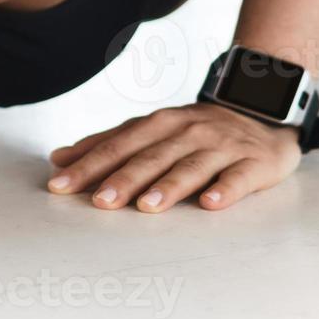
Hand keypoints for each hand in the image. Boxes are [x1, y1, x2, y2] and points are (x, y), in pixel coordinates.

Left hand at [44, 102, 301, 211]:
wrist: (260, 113)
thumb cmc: (195, 130)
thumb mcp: (151, 130)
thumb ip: (108, 144)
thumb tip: (58, 159)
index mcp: (157, 124)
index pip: (117, 146)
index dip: (87, 165)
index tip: (59, 184)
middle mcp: (186, 132)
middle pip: (150, 158)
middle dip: (123, 179)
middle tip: (99, 202)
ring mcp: (220, 146)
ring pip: (190, 167)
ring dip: (168, 187)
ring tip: (147, 206)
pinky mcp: (252, 162)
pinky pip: (238, 178)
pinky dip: (225, 190)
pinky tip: (210, 204)